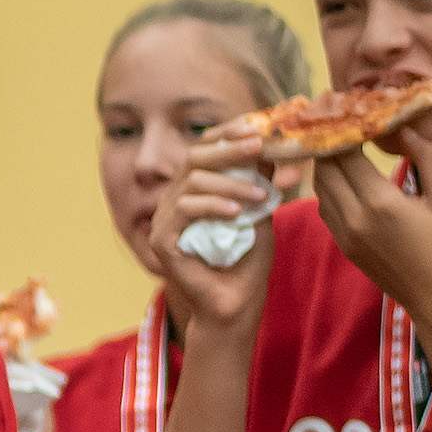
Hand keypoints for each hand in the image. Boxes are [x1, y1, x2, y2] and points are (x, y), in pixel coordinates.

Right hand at [150, 122, 287, 333]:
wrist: (236, 305)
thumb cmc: (248, 260)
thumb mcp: (260, 209)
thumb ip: (259, 179)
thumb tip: (270, 143)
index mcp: (194, 189)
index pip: (204, 148)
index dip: (228, 133)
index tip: (258, 126)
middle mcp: (174, 199)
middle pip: (195, 156)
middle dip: (230, 148)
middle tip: (260, 145)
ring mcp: (164, 220)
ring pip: (192, 180)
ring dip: (232, 183)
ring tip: (262, 196)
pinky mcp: (161, 240)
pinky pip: (184, 208)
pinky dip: (213, 205)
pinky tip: (237, 213)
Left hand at [309, 133, 431, 329]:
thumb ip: (425, 157)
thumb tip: (405, 127)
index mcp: (379, 202)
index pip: (345, 156)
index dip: (344, 133)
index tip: (350, 115)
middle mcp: (353, 218)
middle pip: (324, 171)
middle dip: (330, 147)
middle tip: (341, 128)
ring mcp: (344, 234)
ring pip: (320, 190)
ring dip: (326, 168)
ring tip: (342, 149)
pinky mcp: (343, 246)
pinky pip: (325, 209)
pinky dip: (329, 190)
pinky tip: (346, 179)